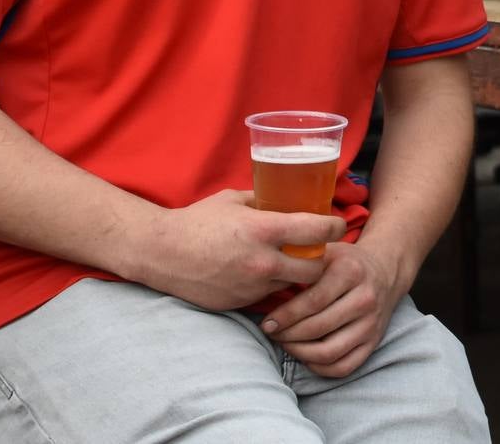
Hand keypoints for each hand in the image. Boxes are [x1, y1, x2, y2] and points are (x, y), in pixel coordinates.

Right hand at [127, 190, 344, 310]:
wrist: (160, 253)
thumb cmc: (197, 221)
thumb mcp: (233, 200)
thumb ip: (263, 201)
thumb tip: (286, 196)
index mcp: (264, 230)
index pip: (317, 231)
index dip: (335, 227)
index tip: (339, 225)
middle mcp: (262, 262)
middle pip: (315, 270)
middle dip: (321, 261)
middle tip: (317, 252)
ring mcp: (251, 287)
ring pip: (291, 287)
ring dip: (295, 277)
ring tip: (289, 264)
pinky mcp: (239, 304)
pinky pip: (267, 297)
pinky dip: (270, 287)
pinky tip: (261, 276)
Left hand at [262, 239, 406, 377]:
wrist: (384, 272)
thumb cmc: (345, 263)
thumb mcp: (326, 251)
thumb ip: (301, 261)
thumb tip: (269, 280)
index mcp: (351, 272)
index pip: (312, 302)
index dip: (285, 316)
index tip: (267, 322)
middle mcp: (365, 299)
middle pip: (318, 328)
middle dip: (287, 335)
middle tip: (272, 332)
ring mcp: (372, 324)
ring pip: (329, 352)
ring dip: (299, 352)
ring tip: (285, 343)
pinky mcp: (374, 343)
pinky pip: (343, 367)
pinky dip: (319, 367)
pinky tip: (305, 354)